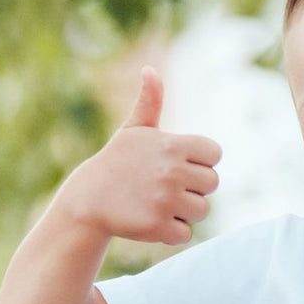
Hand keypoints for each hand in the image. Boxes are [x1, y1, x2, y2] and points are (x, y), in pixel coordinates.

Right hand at [66, 66, 221, 245]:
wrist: (88, 199)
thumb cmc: (117, 162)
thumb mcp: (133, 131)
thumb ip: (150, 103)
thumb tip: (150, 70)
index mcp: (173, 145)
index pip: (214, 154)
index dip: (200, 162)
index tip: (180, 165)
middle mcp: (173, 171)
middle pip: (212, 184)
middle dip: (194, 187)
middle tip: (166, 186)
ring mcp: (166, 200)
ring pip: (202, 210)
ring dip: (184, 210)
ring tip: (158, 202)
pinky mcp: (159, 226)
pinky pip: (186, 233)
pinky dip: (172, 231)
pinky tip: (152, 219)